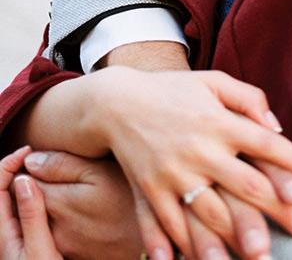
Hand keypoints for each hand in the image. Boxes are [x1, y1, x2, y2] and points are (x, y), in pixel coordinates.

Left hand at [0, 147, 61, 259]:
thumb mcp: (42, 250)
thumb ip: (33, 216)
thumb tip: (24, 181)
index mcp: (1, 233)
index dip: (8, 164)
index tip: (30, 151)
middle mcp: (1, 234)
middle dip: (10, 168)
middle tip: (34, 154)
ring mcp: (10, 237)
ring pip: (6, 200)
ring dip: (17, 180)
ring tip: (39, 166)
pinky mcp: (19, 241)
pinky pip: (16, 209)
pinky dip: (25, 194)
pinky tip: (43, 190)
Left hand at [17, 150, 145, 259]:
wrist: (148, 242)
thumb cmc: (130, 202)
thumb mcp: (101, 174)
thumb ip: (63, 164)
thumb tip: (31, 161)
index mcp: (54, 201)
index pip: (22, 179)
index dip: (34, 165)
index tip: (52, 160)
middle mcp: (48, 225)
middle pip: (28, 197)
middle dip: (39, 183)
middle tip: (66, 175)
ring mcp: (56, 242)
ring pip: (39, 214)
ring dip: (49, 200)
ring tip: (77, 193)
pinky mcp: (66, 251)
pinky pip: (52, 229)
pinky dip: (60, 217)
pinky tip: (83, 212)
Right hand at [84, 68, 291, 256]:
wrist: (114, 102)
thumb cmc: (174, 91)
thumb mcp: (215, 81)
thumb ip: (251, 99)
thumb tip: (277, 126)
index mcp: (220, 122)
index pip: (267, 144)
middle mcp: (199, 150)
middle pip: (244, 185)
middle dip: (276, 209)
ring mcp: (172, 174)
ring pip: (206, 214)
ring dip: (232, 239)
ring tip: (255, 259)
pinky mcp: (147, 191)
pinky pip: (165, 224)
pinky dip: (177, 247)